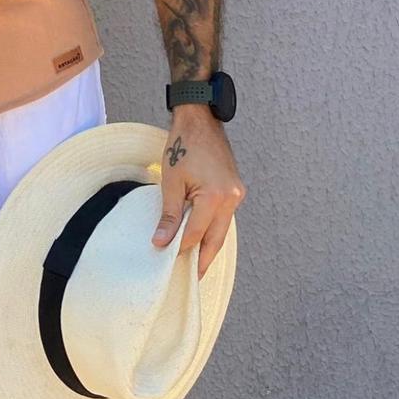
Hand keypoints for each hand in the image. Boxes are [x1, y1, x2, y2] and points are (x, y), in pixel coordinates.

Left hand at [151, 107, 246, 280]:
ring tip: (195, 263)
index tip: (167, 261)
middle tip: (191, 279)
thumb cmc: (182, 146)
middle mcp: (232, 199)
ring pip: (222, 229)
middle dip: (203, 259)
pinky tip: (202, 237)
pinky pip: (224, 216)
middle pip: (216, 239)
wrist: (199, 119)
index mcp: (216, 197)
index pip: (196, 233)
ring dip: (208, 245)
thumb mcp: (171, 181)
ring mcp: (236, 194)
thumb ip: (169, 214)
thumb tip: (161, 242)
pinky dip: (212, 228)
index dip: (180, 247)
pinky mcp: (235, 189)